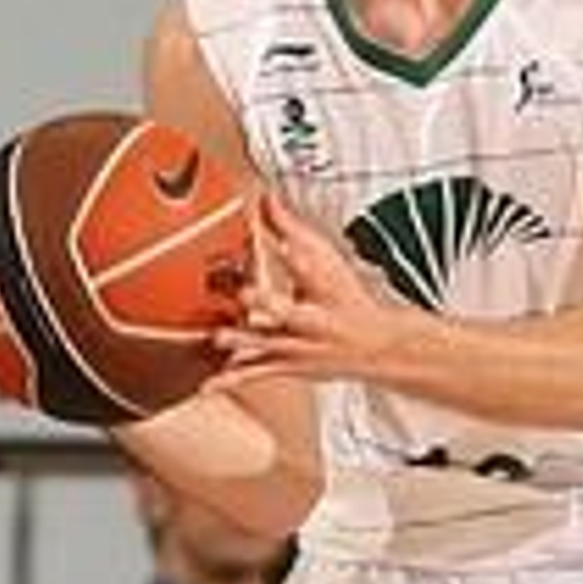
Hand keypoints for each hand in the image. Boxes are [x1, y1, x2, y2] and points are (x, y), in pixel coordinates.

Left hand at [210, 190, 401, 386]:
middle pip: (287, 309)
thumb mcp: (325, 259)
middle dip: (266, 301)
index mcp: (322, 287)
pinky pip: (254, 374)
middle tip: (244, 293)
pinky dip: (230, 381)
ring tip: (220, 337)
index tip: (274, 235)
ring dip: (243, 342)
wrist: (375, 347)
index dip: (291, 250)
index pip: (307, 264)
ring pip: (266, 344)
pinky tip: (208, 386)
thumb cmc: (346, 299)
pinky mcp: (286, 366)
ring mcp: (296, 346)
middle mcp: (310, 320)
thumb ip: (290, 227)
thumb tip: (264, 197)